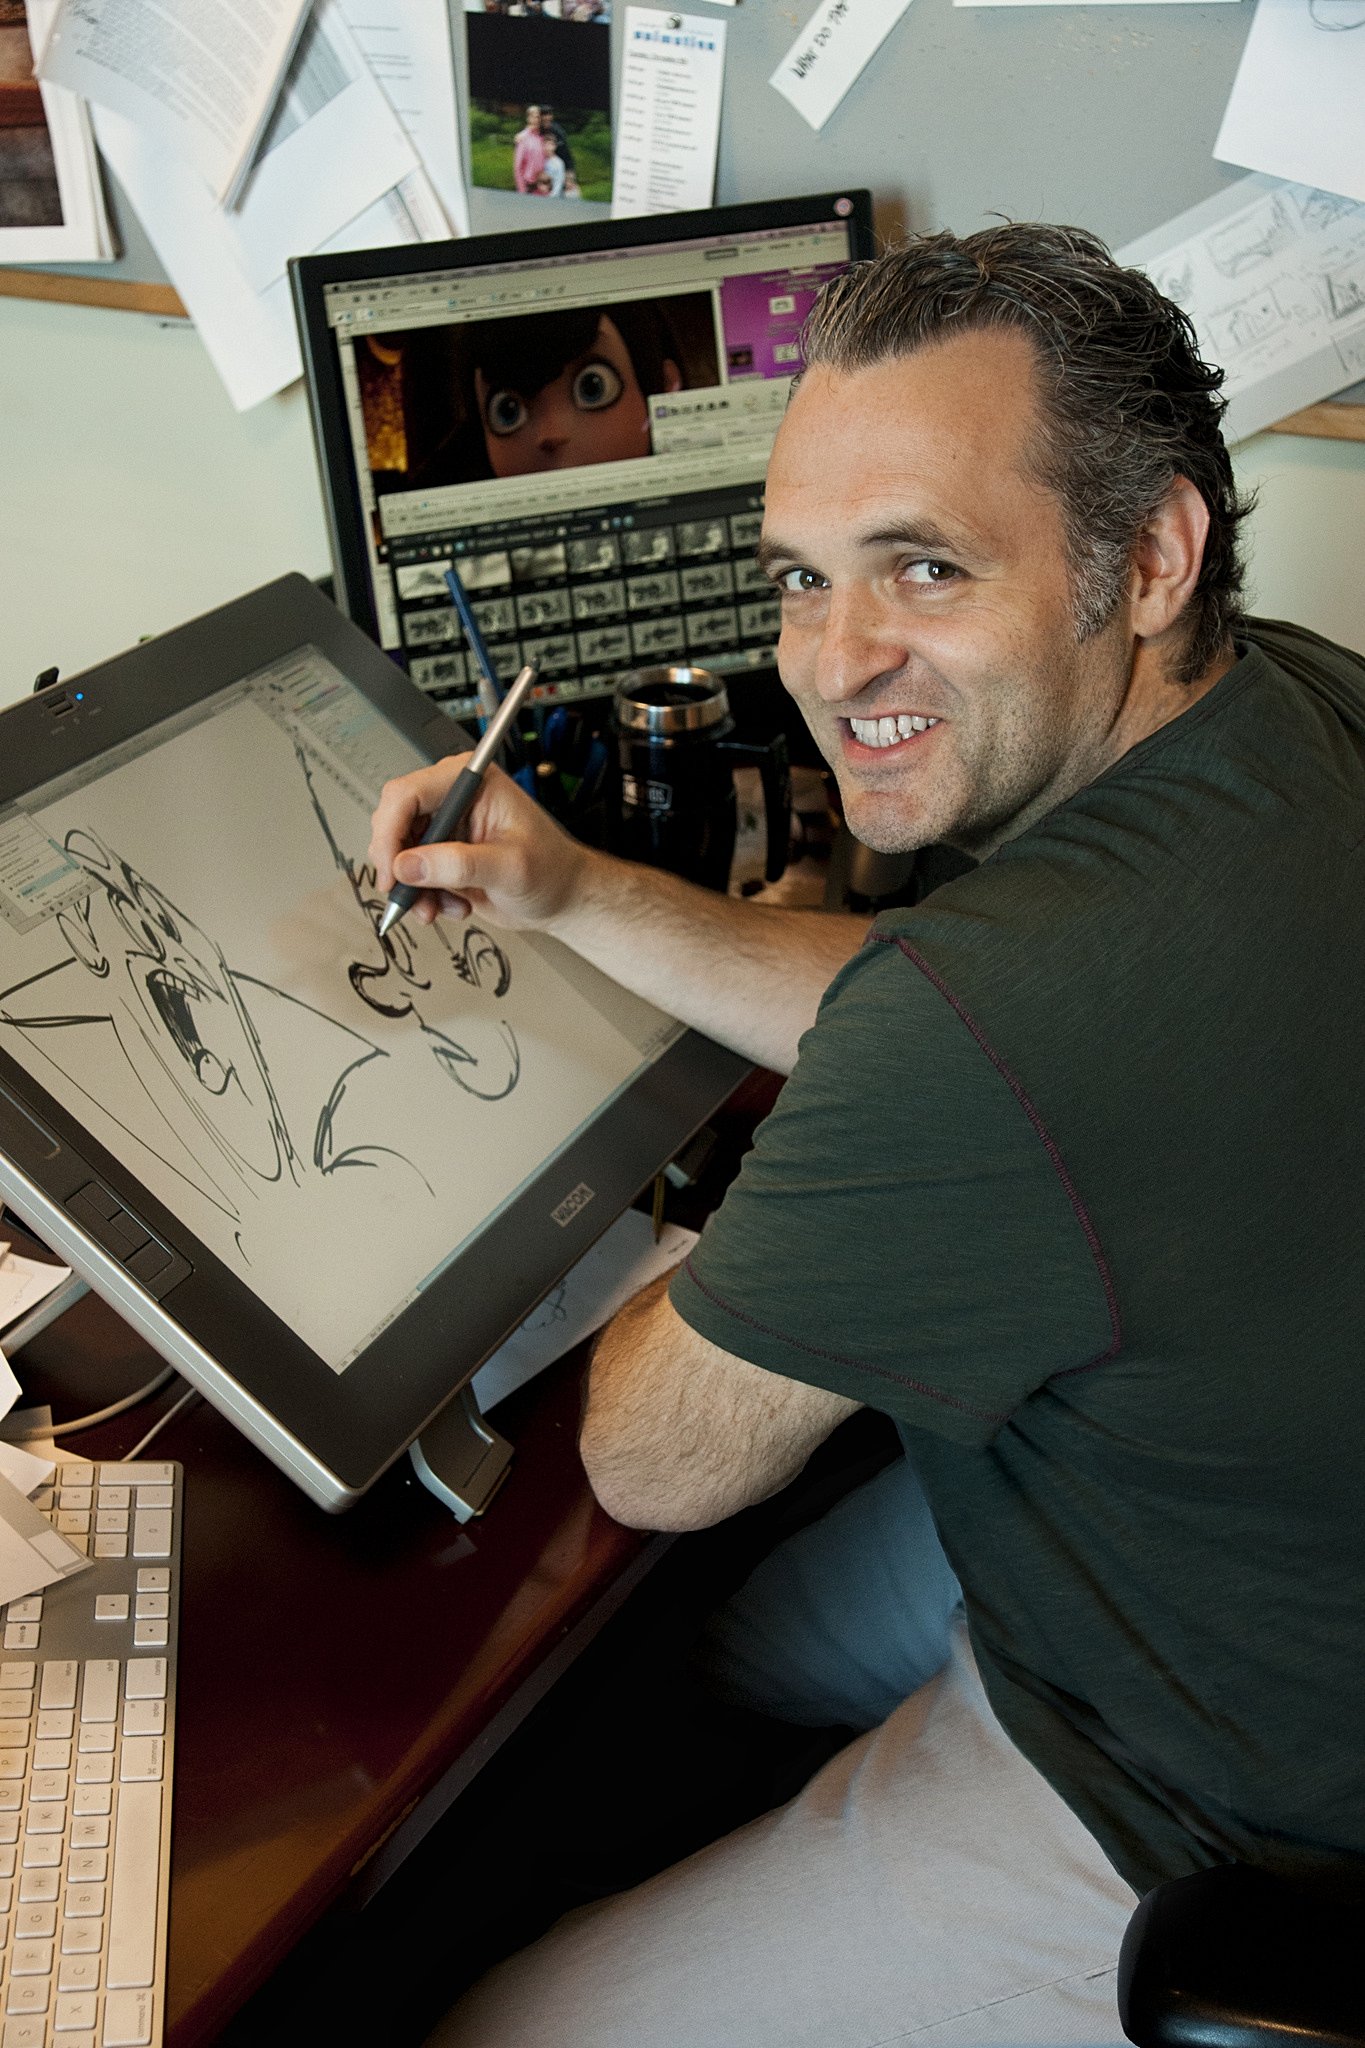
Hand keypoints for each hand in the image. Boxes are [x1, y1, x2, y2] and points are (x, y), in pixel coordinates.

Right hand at [368, 757, 589, 930]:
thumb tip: (410, 866)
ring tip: (440, 907)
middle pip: (394, 821)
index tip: (392, 868)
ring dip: (412, 887)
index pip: (409, 793)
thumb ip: (460, 864)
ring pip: (398, 853)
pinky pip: (409, 874)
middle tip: (409, 895)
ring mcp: (446, 827)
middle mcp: (455, 799)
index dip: (390, 831)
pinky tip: (451, 905)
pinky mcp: (441, 854)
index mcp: (473, 782)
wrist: (561, 898)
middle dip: (398, 865)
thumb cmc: (552, 871)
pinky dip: (422, 896)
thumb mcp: (510, 867)